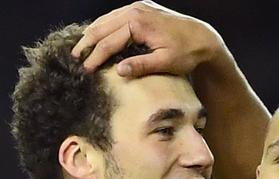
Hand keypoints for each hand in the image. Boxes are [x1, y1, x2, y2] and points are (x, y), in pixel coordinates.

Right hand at [72, 1, 221, 75]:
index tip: (86, 70)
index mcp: (139, 23)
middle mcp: (136, 10)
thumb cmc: (187, 53)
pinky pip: (117, 16)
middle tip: (74, 57)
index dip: (96, 57)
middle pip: (103, 27)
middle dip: (87, 43)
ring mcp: (139, 6)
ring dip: (93, 33)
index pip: (110, 42)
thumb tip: (118, 71)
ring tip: (81, 48)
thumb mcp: (165, 63)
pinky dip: (105, 26)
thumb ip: (141, 66)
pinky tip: (98, 35)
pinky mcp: (142, 8)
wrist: (203, 38)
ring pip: (107, 19)